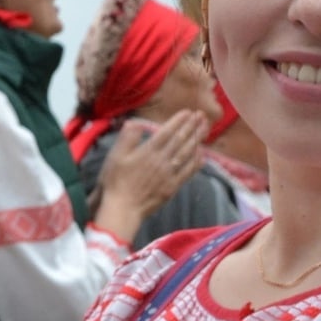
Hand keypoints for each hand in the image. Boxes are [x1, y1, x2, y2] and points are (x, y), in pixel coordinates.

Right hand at [94, 111, 205, 241]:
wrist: (123, 208)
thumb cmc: (116, 182)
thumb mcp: (115, 156)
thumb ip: (127, 138)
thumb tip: (135, 123)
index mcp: (148, 151)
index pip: (167, 132)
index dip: (178, 121)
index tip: (188, 112)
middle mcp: (162, 160)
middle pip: (180, 140)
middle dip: (192, 126)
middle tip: (201, 115)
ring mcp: (169, 174)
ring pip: (187, 153)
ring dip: (197, 139)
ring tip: (205, 128)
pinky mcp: (172, 187)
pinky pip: (188, 172)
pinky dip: (196, 162)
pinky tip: (202, 155)